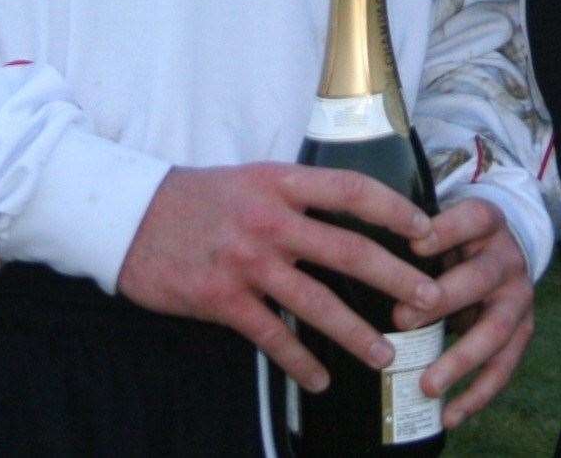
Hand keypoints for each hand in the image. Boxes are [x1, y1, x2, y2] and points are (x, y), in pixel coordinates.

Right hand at [116, 164, 441, 391]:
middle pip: (348, 250)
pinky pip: (272, 336)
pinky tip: (320, 381)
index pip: (352, 191)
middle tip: (431, 299)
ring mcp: (247, 261)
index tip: (427, 229)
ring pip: (316, 303)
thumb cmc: (197, 198)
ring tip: (385, 355)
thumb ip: (295, 195)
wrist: (129, 217)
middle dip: (396, 277)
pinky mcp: (223, 300)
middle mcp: (270, 219)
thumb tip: (347, 214)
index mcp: (281, 182)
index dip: (394, 209)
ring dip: (355, 333)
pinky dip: (299, 363)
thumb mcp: (250, 179)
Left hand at [399, 197, 534, 428]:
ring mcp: (520, 298)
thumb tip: (370, 266)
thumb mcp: (445, 225)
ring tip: (427, 385)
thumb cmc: (459, 240)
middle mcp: (509, 259)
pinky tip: (450, 415)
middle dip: (442, 300)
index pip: (472, 219)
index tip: (413, 245)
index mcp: (488, 221)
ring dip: (460, 360)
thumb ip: (419, 240)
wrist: (504, 250)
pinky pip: (504, 367)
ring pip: (495, 330)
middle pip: (481, 277)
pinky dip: (477, 395)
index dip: (446, 231)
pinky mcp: (524, 332)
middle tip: (401, 319)